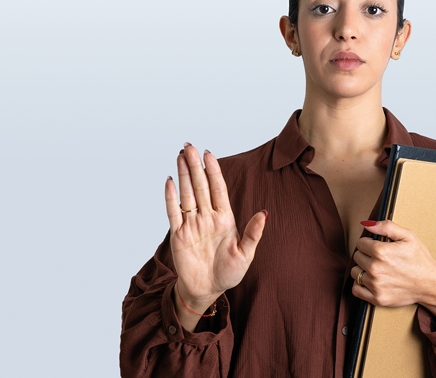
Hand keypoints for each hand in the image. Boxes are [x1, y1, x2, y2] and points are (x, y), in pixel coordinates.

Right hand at [165, 144, 266, 318]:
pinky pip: (173, 213)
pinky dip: (171, 198)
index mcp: (225, 218)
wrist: (208, 290)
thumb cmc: (229, 272)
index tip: (209, 154)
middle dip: (195, 166)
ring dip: (183, 175)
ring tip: (180, 156)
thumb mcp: (246, 254)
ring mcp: (192, 224)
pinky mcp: (178, 235)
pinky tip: (170, 181)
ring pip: (186, 195)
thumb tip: (265, 213)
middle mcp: (207, 217)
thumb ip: (253, 233)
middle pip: (200, 186)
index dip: (213, 171)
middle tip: (189, 146)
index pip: (218, 189)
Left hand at [350, 220, 435, 325]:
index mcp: (381, 252)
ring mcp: (375, 285)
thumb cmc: (420, 259)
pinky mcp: (377, 298)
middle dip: (366, 255)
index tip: (378, 247)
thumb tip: (367, 224)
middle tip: (380, 258)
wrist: (430, 284)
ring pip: (355, 273)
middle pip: (357, 257)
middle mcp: (375, 269)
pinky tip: (372, 281)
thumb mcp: (408, 236)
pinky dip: (361, 286)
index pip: (360, 243)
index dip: (369, 243)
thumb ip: (386, 227)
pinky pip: (356, 290)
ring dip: (363, 270)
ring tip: (378, 270)